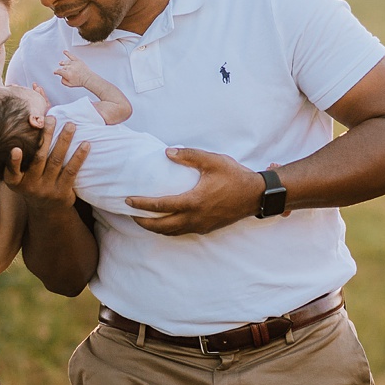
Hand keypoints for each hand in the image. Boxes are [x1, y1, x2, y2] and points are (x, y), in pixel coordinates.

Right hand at [3, 115, 87, 207]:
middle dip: (45, 136)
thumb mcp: (18, 178)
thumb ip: (18, 160)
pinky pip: (71, 171)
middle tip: (51, 118)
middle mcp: (31, 186)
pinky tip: (85, 144)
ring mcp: (47, 189)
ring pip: (56, 161)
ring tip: (70, 125)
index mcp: (16, 182)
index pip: (11, 172)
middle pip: (39, 158)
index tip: (15, 149)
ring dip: (64, 141)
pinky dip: (78, 157)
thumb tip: (28, 127)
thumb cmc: (32, 184)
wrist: (47, 210)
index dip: (13, 161)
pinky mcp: (63, 192)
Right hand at [57, 52, 87, 90]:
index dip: (56, 72)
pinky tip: (64, 52)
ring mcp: (73, 63)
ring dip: (63, 63)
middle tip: (62, 70)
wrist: (88, 78)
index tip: (55, 72)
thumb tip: (62, 77)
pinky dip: (67, 53)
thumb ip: (64, 81)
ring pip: (66, 62)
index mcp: (67, 74)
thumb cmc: (80, 81)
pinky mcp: (77, 60)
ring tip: (61, 63)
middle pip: (63, 67)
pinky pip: (71, 56)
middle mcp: (69, 68)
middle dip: (62, 69)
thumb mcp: (70, 85)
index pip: (59, 71)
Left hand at [126, 148, 263, 236]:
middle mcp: (194, 218)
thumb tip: (167, 152)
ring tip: (144, 219)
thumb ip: (189, 155)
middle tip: (130, 214)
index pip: (160, 206)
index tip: (128, 200)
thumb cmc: (235, 176)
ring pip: (171, 232)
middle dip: (143, 222)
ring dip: (155, 228)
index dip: (141, 204)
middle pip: (161, 226)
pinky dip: (169, 229)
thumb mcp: (212, 161)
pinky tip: (166, 222)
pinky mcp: (206, 228)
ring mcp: (200, 226)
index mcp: (193, 202)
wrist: (256, 195)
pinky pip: (182, 232)